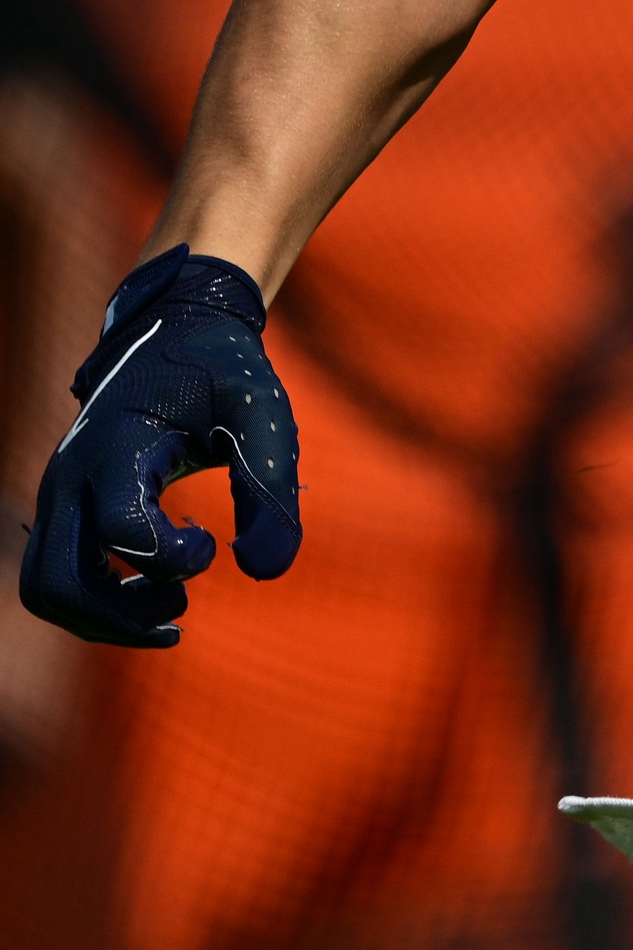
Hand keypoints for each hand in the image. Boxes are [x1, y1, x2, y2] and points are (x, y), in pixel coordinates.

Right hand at [19, 249, 304, 646]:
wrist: (177, 331)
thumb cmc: (224, 372)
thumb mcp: (262, 413)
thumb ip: (270, 483)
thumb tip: (267, 572)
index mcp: (116, 449)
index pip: (122, 533)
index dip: (174, 558)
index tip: (212, 541)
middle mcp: (71, 478)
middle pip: (56, 585)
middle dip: (117, 619)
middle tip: (179, 613)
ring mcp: (60, 495)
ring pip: (45, 589)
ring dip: (101, 618)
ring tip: (169, 612)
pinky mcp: (66, 505)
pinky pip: (55, 573)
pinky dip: (95, 600)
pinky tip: (154, 588)